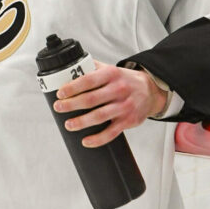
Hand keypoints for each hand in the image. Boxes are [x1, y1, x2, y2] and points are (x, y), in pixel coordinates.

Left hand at [53, 61, 168, 147]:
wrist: (151, 91)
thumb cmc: (125, 80)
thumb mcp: (110, 69)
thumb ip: (92, 68)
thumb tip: (70, 67)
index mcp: (111, 74)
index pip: (88, 80)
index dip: (72, 87)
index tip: (60, 93)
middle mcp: (119, 89)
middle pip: (91, 99)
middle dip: (71, 105)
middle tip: (58, 107)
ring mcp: (124, 106)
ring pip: (99, 116)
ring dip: (81, 122)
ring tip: (68, 124)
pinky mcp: (128, 121)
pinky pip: (111, 133)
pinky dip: (97, 139)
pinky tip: (86, 141)